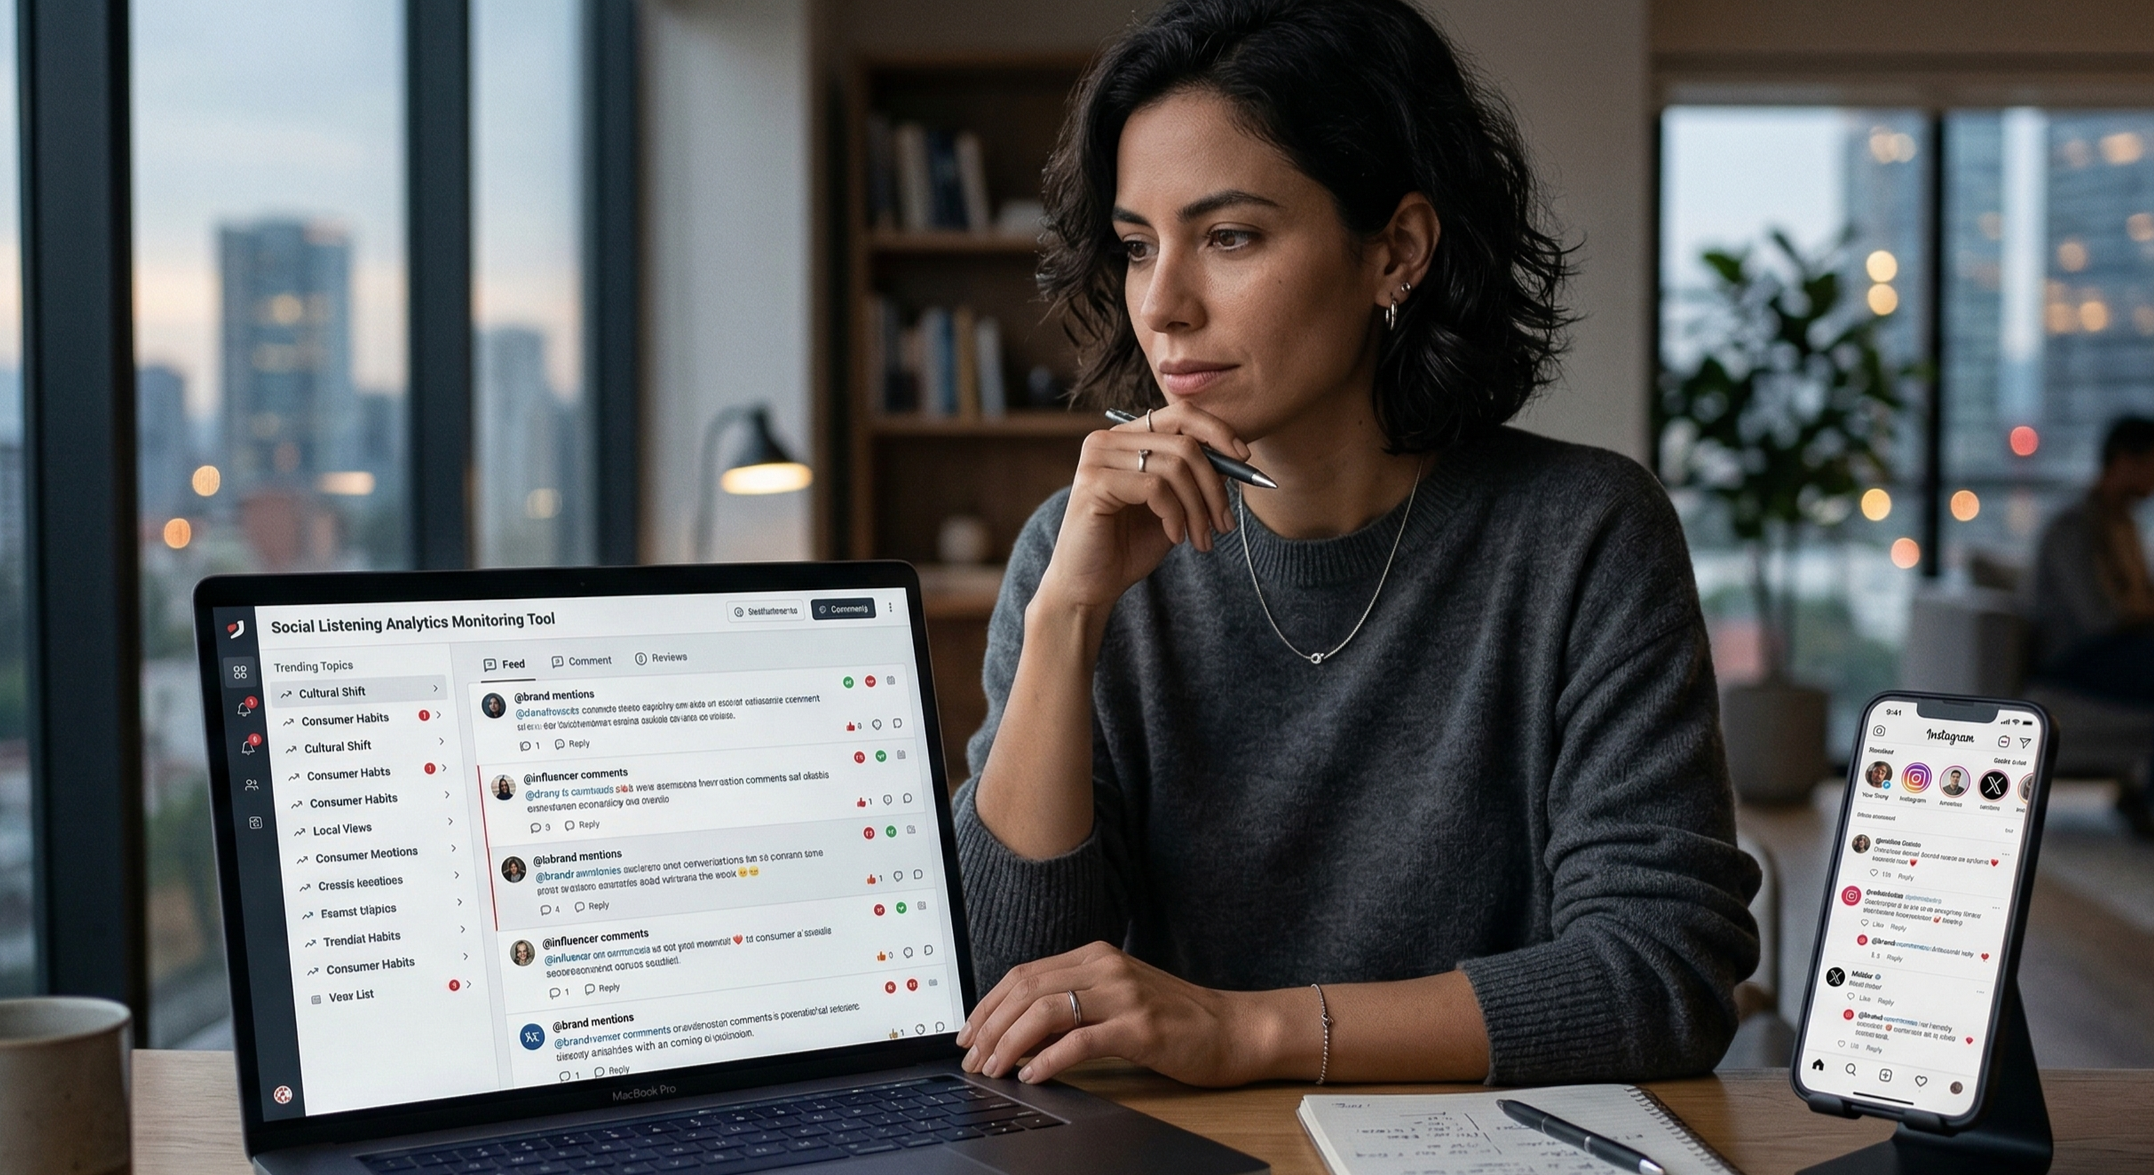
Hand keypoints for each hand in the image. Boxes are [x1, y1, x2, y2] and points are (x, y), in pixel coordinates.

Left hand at [954, 942, 1292, 1087]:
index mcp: (1095, 955)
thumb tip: (1019, 1028)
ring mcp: (1124, 994)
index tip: (969, 1033)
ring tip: (994, 1069)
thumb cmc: (1177, 1019)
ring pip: (1046, 1012)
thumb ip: (1075, 1002)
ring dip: (1009, 1043)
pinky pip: (1080, 1041)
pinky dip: (1048, 1059)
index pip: (1024, 974)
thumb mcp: (1118, 997)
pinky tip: (1033, 1075)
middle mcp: (1106, 967)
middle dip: (990, 1027)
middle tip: (972, 1058)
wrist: (1234, 1029)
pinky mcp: (1141, 1027)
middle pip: (1027, 990)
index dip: (988, 1004)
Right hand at [1034, 404, 1249, 612]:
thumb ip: (1195, 477)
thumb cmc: (1128, 546)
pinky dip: (1175, 516)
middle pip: (1184, 443)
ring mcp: (1097, 458)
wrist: (1090, 586)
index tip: (1244, 461)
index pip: (1180, 414)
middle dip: (1214, 486)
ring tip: (1202, 539)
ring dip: (1199, 509)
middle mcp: (1107, 440)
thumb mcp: (1173, 506)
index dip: (1218, 431)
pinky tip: (1174, 537)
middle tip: (1225, 523)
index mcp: (1126, 438)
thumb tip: (1234, 456)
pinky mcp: (1093, 482)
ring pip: (1174, 467)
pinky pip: (1155, 488)